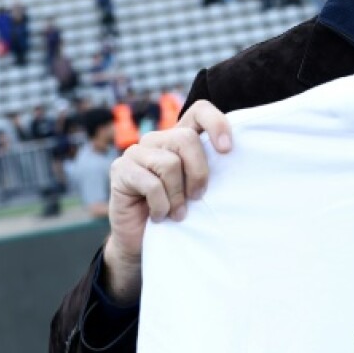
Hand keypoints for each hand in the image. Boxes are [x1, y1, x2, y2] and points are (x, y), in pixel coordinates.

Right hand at [102, 100, 231, 303]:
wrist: (143, 242)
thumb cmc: (177, 212)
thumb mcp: (198, 188)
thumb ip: (208, 168)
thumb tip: (233, 156)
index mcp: (179, 138)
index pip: (199, 111)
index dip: (216, 123)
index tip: (227, 150)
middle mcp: (157, 139)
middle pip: (186, 138)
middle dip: (198, 172)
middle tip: (198, 197)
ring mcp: (136, 152)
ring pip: (169, 163)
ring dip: (178, 196)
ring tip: (177, 212)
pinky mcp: (120, 170)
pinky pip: (151, 183)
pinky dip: (161, 205)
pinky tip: (159, 216)